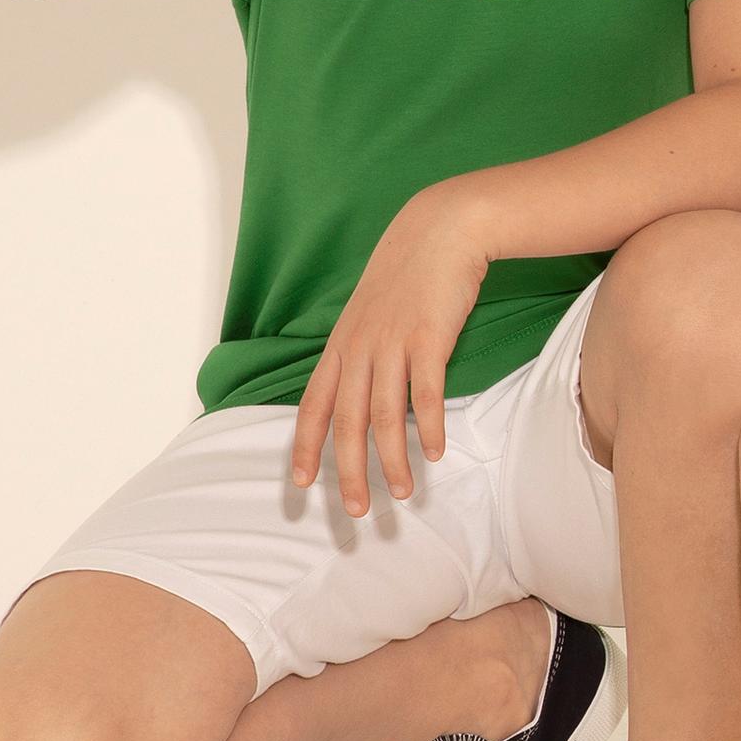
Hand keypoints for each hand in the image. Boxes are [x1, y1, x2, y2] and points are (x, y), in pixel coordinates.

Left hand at [290, 179, 493, 513]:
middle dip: (347, 472)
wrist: (440, 228)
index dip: (303, 446)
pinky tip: (436, 452)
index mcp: (342, 344)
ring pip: (385, 416)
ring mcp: (393, 343)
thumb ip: (363, 348)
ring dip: (392, 460)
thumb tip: (362, 386)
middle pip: (347, 423)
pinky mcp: (428, 338)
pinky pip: (426, 394)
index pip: (313, 405)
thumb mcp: (371, 309)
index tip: (299, 484)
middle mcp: (360, 348)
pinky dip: (429, 427)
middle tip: (355, 511)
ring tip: (403, 492)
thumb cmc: (408, 271)